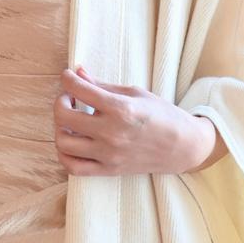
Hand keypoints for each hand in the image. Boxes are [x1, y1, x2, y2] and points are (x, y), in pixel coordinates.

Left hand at [54, 64, 220, 176]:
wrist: (183, 146)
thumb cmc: (162, 115)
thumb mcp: (135, 93)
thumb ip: (103, 85)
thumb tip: (78, 72)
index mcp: (120, 108)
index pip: (79, 89)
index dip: (67, 79)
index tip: (67, 76)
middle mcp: (111, 133)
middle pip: (63, 116)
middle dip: (61, 101)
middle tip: (69, 97)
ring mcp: (108, 154)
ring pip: (63, 143)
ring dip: (60, 128)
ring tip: (71, 121)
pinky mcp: (108, 170)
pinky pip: (73, 167)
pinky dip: (64, 155)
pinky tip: (71, 142)